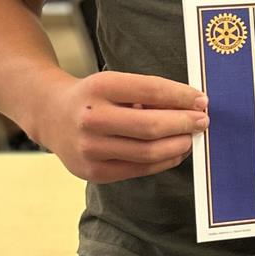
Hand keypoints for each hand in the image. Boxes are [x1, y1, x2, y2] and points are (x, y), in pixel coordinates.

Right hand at [34, 70, 208, 183]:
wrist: (50, 115)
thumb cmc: (92, 96)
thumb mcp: (113, 83)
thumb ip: (147, 93)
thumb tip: (192, 106)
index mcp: (98, 88)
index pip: (150, 90)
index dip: (182, 96)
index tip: (202, 100)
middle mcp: (91, 119)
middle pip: (151, 126)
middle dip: (184, 124)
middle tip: (203, 121)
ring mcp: (90, 149)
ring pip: (148, 152)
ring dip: (178, 145)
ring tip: (191, 138)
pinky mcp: (94, 172)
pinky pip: (139, 168)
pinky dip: (163, 161)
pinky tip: (175, 152)